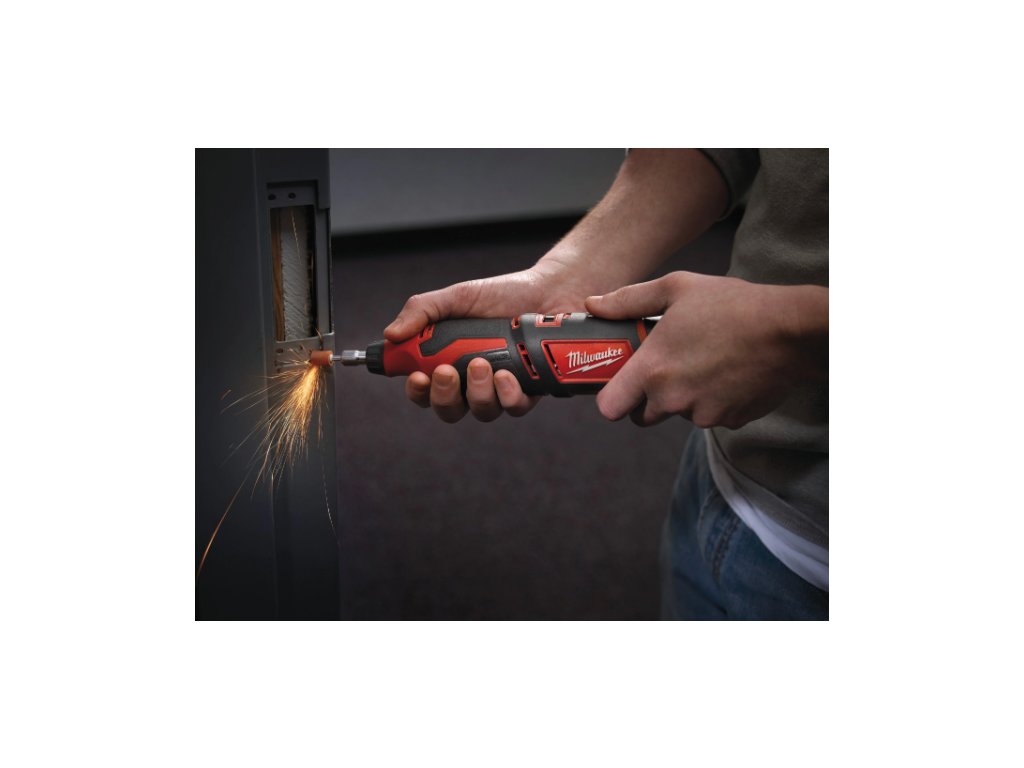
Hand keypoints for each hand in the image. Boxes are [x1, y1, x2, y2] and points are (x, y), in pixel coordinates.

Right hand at [384, 266, 588, 422]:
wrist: (550, 289)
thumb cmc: (502, 294)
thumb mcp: (457, 297)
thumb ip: (423, 311)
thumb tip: (391, 333)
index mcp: (449, 361)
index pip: (424, 389)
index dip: (416, 390)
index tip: (416, 376)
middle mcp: (472, 382)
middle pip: (449, 409)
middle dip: (444, 396)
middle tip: (446, 372)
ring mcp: (501, 389)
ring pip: (481, 411)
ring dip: (477, 392)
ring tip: (481, 363)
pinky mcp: (529, 391)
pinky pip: (513, 407)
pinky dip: (507, 395)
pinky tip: (507, 375)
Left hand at [586, 272, 826, 428]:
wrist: (789, 331)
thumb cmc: (732, 306)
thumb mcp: (676, 288)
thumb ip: (629, 301)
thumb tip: (595, 305)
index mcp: (652, 369)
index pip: (609, 408)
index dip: (611, 397)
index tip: (620, 383)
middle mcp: (673, 399)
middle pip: (643, 417)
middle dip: (647, 399)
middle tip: (665, 369)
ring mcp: (703, 414)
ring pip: (680, 414)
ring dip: (684, 398)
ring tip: (704, 362)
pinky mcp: (730, 421)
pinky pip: (711, 416)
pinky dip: (714, 401)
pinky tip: (727, 372)